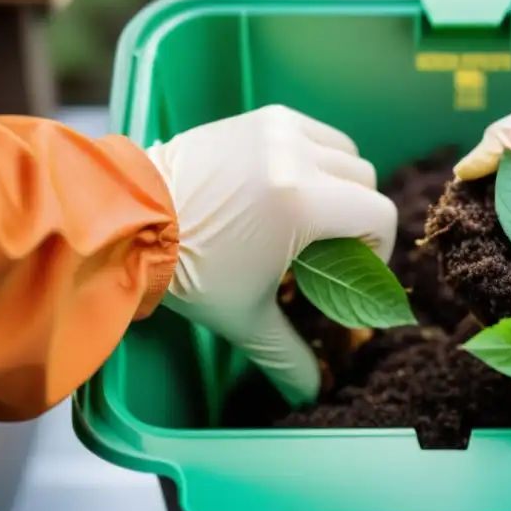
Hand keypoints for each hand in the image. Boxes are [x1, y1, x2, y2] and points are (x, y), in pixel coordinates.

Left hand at [145, 105, 396, 405]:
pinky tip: (289, 182)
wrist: (130, 218)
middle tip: (327, 246)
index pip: (379, 214)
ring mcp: (278, 129)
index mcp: (303, 202)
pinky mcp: (261, 117)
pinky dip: (315, 155)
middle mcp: (297, 155)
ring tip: (308, 212)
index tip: (353, 267)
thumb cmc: (190, 270)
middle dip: (356, 216)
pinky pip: (313, 132)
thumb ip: (288, 355)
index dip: (378, 247)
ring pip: (344, 152)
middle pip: (365, 181)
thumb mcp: (245, 317)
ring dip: (339, 182)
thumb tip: (313, 394)